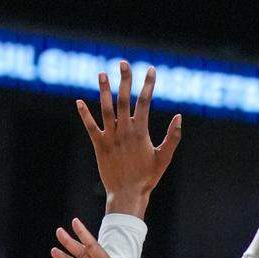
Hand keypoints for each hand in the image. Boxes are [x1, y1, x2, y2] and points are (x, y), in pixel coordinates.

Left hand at [76, 60, 182, 217]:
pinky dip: (84, 114)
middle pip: (124, 99)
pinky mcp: (99, 145)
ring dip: (103, 90)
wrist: (128, 194)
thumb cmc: (147, 178)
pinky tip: (78, 101)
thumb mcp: (163, 158)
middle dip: (125, 80)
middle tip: (123, 63)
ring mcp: (110, 136)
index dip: (148, 85)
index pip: (145, 102)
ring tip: (101, 74)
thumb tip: (179, 116)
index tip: (151, 70)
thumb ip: (172, 137)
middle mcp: (124, 130)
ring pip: (106, 108)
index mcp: (140, 131)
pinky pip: (90, 126)